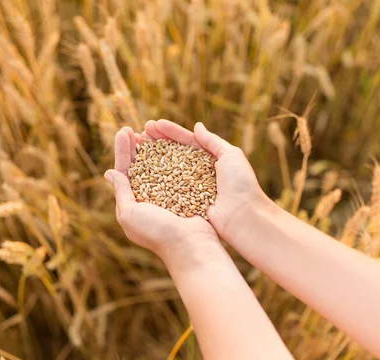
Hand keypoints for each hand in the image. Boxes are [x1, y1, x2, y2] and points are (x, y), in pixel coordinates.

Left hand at [105, 127, 217, 260]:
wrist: (190, 246)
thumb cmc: (157, 232)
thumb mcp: (129, 213)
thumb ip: (121, 192)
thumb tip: (109, 172)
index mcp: (133, 203)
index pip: (124, 171)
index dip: (123, 151)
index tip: (124, 131)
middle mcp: (149, 198)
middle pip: (140, 166)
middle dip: (136, 146)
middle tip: (134, 128)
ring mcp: (168, 194)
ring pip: (158, 165)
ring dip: (153, 147)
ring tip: (150, 131)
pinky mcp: (186, 192)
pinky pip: (177, 170)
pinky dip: (173, 155)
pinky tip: (171, 143)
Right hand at [143, 119, 269, 238]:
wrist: (243, 216)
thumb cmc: (240, 184)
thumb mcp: (231, 156)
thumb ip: (212, 141)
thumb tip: (197, 126)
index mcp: (210, 158)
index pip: (186, 141)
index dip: (169, 132)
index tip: (152, 124)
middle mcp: (197, 172)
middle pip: (173, 153)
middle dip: (157, 142)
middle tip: (140, 132)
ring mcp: (190, 187)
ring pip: (167, 169)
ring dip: (151, 157)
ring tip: (137, 146)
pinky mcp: (184, 202)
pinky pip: (167, 188)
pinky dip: (154, 179)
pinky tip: (140, 170)